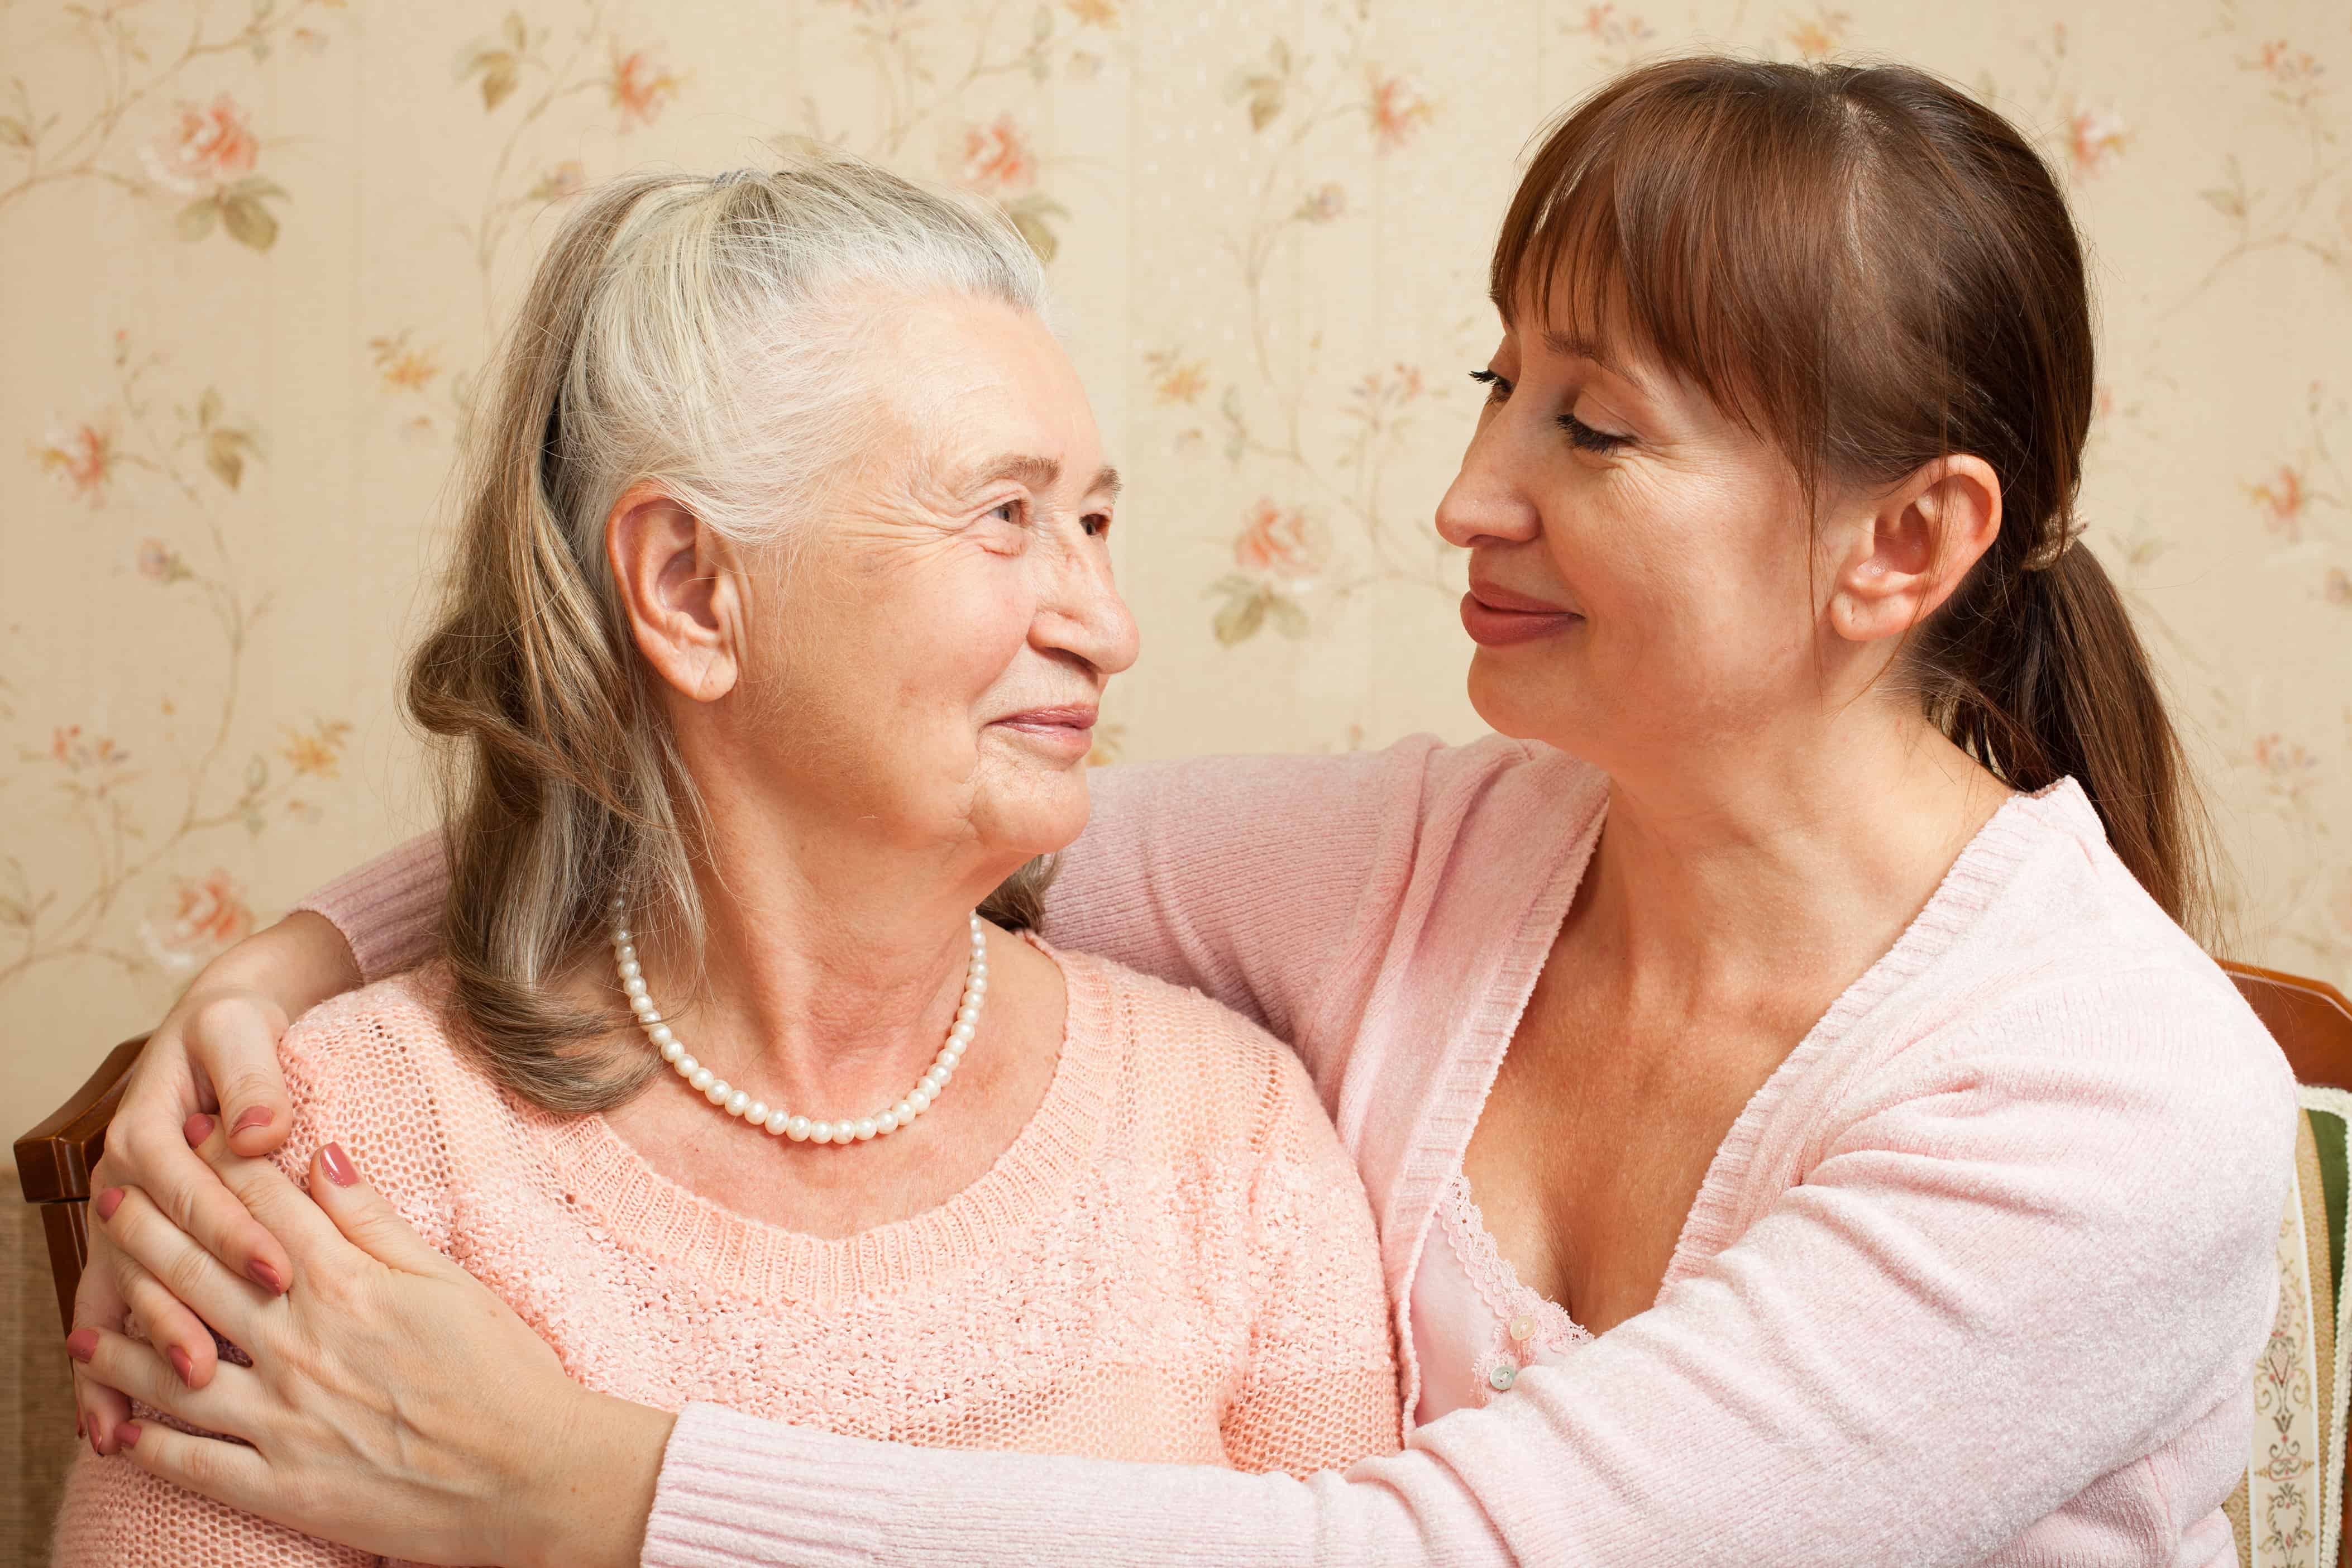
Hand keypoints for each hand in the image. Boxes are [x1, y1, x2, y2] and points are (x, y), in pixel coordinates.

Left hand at [68, 1121, 671, 1567]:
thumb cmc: (504, 1373)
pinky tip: (120, 1425)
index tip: (189, 1134)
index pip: (264, 1207)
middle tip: (113, 1199)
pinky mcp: (281, 1485)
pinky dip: (147, 1441)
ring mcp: (283, 1418)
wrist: (531, 1475)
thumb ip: (376, 1222)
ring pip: (174, 1369)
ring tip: (88, 1325)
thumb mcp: (448, 1280)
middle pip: (201, 1274)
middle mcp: (301, 1344)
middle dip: (149, 1230)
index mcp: (346, 1286)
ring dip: (123, 1341)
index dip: (221, 1163)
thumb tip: (322, 1156)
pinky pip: (192, 1462)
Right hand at [73, 911, 357, 1450]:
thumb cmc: (232, 1033)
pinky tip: (108, 1428)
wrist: (212, 1031)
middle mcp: (122, 1186)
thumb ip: (251, 1079)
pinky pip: (107, 1315)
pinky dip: (105, 1373)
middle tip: (214, 1371)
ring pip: (121, 1299)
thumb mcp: (239, 1033)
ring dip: (136, 1358)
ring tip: (158, 1410)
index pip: (196, 1194)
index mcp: (147, 1133)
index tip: (279, 1271)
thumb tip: (259, 1130)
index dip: (236, 1233)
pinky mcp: (126, 1250)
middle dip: (180, 1316)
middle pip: (150, 1261)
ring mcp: (118, 1226)